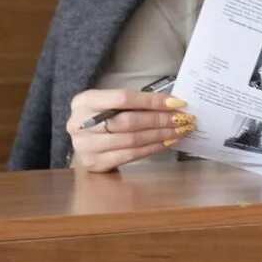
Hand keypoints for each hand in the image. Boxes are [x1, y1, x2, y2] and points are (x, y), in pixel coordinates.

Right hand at [66, 88, 194, 172]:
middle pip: (128, 121)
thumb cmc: (102, 118)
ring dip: (159, 135)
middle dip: (159, 119)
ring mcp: (85, 146)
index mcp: (84, 101)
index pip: (123, 98)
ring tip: (178, 131)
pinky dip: (151, 148)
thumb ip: (133, 103)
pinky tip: (166, 143)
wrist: (84, 142)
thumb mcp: (109, 104)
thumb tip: (172, 104)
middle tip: (182, 118)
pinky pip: (130, 155)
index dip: (152, 101)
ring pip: (131, 139)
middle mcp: (80, 124)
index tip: (176, 103)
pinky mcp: (94, 163)